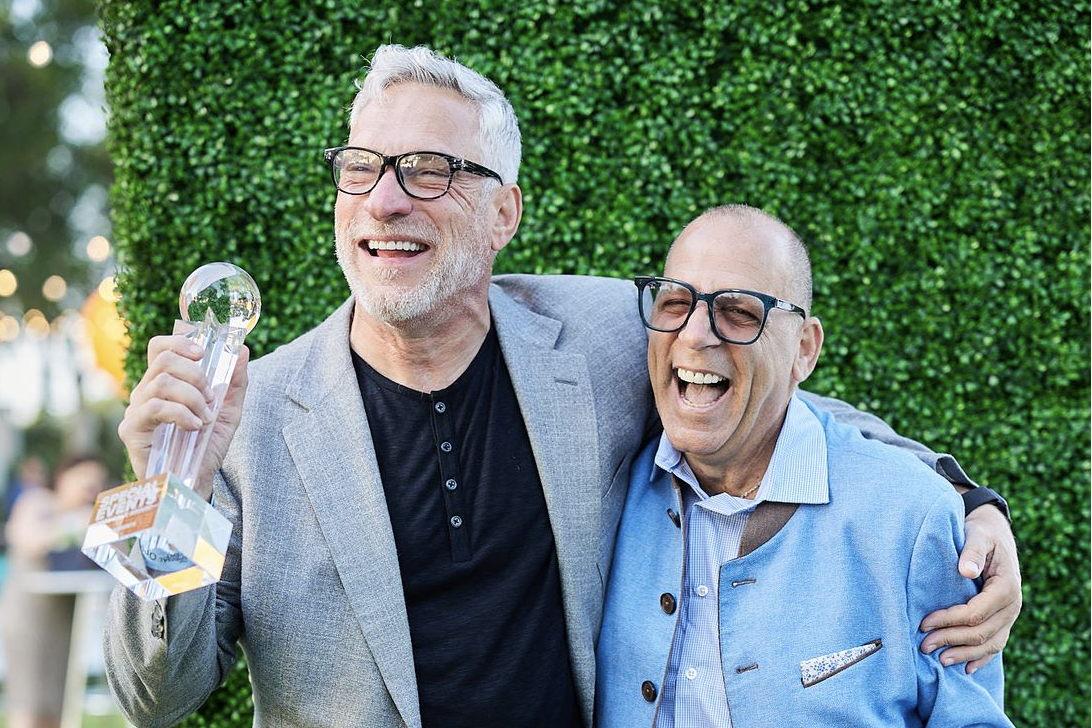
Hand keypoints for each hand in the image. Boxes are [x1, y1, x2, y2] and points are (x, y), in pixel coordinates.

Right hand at [118, 335, 249, 495]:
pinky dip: (181, 413)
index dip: (180, 342)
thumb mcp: (228, 412)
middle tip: (210, 398)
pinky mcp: (131, 429)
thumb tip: (243, 349)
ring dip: (193, 398)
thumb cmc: (206, 448)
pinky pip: (154, 407)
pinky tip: (194, 427)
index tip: (203, 353)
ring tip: (204, 419)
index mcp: (166, 383)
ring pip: (162, 382)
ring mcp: (136, 410)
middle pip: (164, 359)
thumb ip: (235, 382)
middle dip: (196, 374)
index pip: (161, 347)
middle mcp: (146, 392)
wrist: (195, 484)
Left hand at [919, 504, 1021, 672]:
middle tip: (923, 645)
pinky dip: (981, 657)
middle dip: (951, 640)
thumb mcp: (977, 534)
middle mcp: (1012, 605)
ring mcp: (1009, 615)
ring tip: (940, 660)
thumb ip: (972, 551)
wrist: (995, 534)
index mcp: (1006, 586)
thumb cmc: (982, 533)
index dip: (949, 620)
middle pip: (981, 632)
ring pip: (990, 643)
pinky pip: (996, 643)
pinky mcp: (1004, 619)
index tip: (924, 623)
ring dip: (964, 653)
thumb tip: (966, 571)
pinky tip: (966, 667)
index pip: (976, 612)